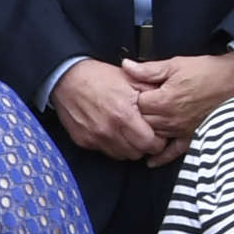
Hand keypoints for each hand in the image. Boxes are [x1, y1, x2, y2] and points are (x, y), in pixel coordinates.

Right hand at [50, 59, 165, 161]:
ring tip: (129, 132)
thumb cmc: (97, 77)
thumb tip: (166, 105)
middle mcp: (109, 130)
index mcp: (124, 114)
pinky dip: (113, 145)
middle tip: (145, 134)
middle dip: (145, 146)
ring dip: (129, 147)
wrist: (66, 78)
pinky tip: (113, 132)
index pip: (151, 144)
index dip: (158, 140)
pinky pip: (106, 152)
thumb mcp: (130, 79)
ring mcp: (96, 138)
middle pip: (138, 153)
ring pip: (122, 156)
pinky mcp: (84, 141)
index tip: (158, 133)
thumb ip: (151, 93)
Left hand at [123, 52, 233, 154]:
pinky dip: (161, 157)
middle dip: (138, 115)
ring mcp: (181, 130)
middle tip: (138, 108)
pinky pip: (174, 152)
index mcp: (164, 100)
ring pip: (154, 137)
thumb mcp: (176, 65)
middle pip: (142, 123)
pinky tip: (151, 162)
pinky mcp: (193, 137)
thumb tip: (126, 66)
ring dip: (147, 132)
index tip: (136, 93)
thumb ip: (149, 70)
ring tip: (140, 127)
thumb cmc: (207, 71)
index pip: (136, 105)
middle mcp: (171, 119)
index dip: (133, 98)